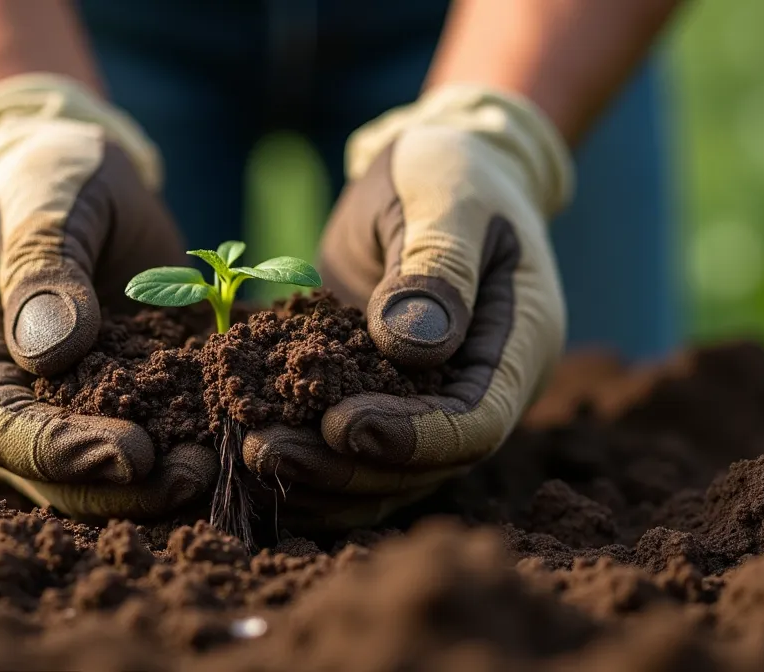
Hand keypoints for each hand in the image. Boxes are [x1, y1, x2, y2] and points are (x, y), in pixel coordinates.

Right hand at [0, 75, 216, 519]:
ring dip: (145, 486)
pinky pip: (132, 434)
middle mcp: (1, 380)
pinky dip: (173, 450)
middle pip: (41, 467)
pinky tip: (221, 448)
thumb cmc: (55, 169)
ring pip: (86, 469)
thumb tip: (49, 353)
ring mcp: (54, 394)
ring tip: (210, 472)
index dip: (58, 452)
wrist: (81, 168)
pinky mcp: (107, 392)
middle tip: (189, 477)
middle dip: (113, 485)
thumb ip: (43, 264)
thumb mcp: (47, 196)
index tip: (132, 454)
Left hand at [243, 85, 574, 527]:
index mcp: (517, 346)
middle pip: (420, 465)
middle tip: (263, 451)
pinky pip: (350, 450)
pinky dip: (306, 459)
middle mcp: (478, 390)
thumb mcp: (448, 199)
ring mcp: (431, 402)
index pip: (475, 423)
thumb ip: (438, 265)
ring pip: (381, 473)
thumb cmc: (450, 172)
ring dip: (316, 476)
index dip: (411, 439)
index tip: (340, 427)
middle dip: (342, 468)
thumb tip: (409, 346)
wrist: (433, 171)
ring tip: (247, 457)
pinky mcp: (382, 397)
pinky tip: (250, 455)